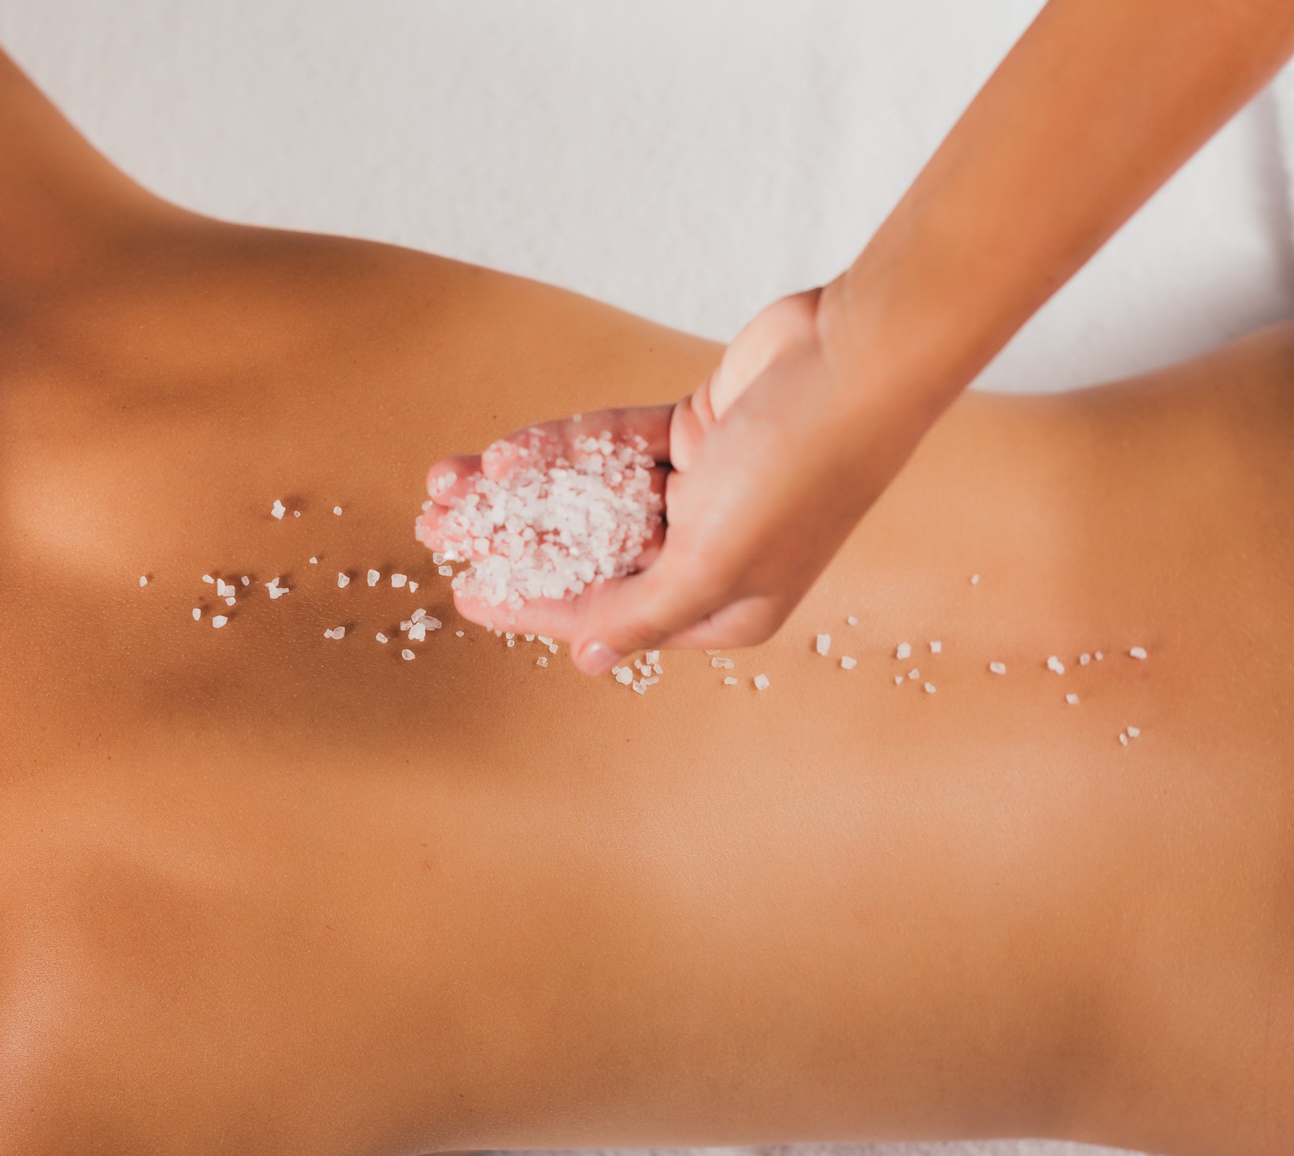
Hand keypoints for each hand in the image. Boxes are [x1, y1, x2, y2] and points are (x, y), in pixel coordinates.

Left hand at [420, 285, 929, 673]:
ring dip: (521, 491)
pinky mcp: (695, 430)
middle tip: (437, 530)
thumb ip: (643, 612)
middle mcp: (713, 554)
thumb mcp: (714, 562)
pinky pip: (612, 446)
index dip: (533, 608)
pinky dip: (562, 448)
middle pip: (591, 555)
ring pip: (591, 496)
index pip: (611, 615)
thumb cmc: (799, 473)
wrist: (856, 359)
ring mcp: (705, 489)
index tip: (466, 596)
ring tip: (448, 486)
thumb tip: (586, 658)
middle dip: (512, 543)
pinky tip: (504, 453)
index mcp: (729, 606)